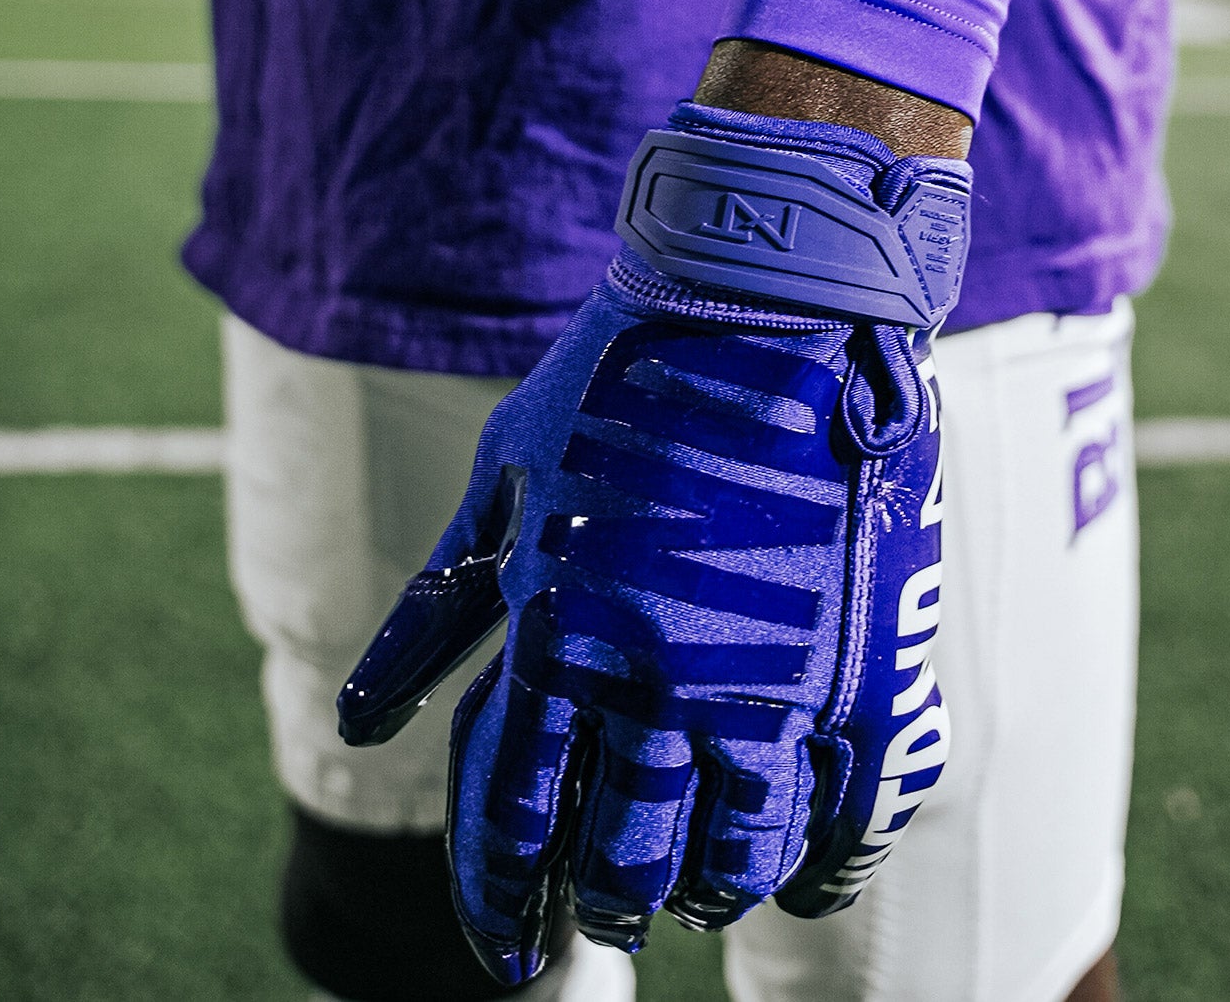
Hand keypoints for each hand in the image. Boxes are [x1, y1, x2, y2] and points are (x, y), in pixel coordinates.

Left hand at [337, 103, 968, 984]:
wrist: (766, 296)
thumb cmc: (623, 375)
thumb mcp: (504, 479)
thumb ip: (437, 612)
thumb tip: (362, 721)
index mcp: (561, 640)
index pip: (515, 825)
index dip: (504, 896)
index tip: (509, 933)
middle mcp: (662, 682)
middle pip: (627, 858)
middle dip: (611, 901)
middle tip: (615, 906)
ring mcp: (774, 679)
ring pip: (738, 856)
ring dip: (710, 892)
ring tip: (703, 890)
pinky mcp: (867, 662)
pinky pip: (853, 815)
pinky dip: (824, 868)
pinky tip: (805, 874)